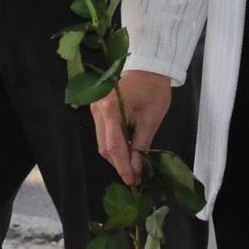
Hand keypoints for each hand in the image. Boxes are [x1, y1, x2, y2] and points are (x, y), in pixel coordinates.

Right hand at [90, 69, 172, 184]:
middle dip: (119, 163)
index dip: (122, 166)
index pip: (113, 146)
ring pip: (103, 142)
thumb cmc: (153, 90)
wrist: (149, 67)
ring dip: (117, 155)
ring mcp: (95, 109)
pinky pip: (105, 133)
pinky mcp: (99, 110)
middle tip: (136, 176)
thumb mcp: (151, 119)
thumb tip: (136, 167)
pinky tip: (129, 149)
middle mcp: (97, 109)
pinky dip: (116, 144)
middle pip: (104, 147)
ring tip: (135, 164)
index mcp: (110, 108)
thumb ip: (141, 145)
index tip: (132, 181)